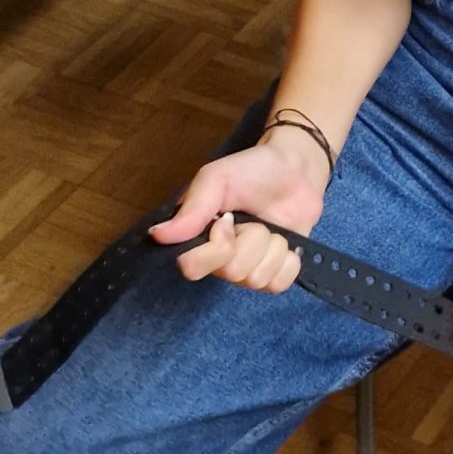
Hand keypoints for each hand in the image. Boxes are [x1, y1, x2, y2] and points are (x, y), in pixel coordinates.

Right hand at [146, 140, 325, 290]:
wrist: (295, 169)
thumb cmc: (251, 170)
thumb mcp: (216, 179)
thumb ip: (191, 209)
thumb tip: (157, 235)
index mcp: (198, 239)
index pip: (191, 268)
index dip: (216, 247)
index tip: (228, 219)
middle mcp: (219, 261)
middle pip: (231, 272)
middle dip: (250, 239)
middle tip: (254, 219)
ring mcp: (248, 270)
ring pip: (256, 279)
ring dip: (270, 246)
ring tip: (270, 226)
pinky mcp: (276, 275)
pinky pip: (279, 284)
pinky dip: (287, 260)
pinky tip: (286, 243)